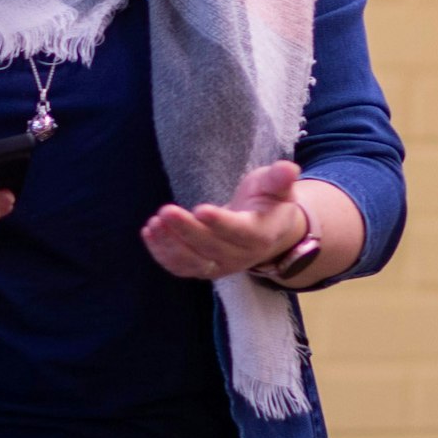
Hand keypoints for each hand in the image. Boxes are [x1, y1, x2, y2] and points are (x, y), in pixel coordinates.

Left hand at [141, 161, 307, 280]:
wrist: (265, 231)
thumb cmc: (268, 203)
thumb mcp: (276, 187)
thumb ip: (279, 179)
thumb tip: (289, 168)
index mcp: (261, 234)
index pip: (241, 232)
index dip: (221, 223)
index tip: (200, 209)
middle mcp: (241, 256)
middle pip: (212, 248)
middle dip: (187, 230)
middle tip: (165, 211)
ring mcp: (221, 266)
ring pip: (193, 263)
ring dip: (170, 245)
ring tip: (153, 223)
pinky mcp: (203, 269)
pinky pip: (180, 268)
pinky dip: (162, 254)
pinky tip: (149, 232)